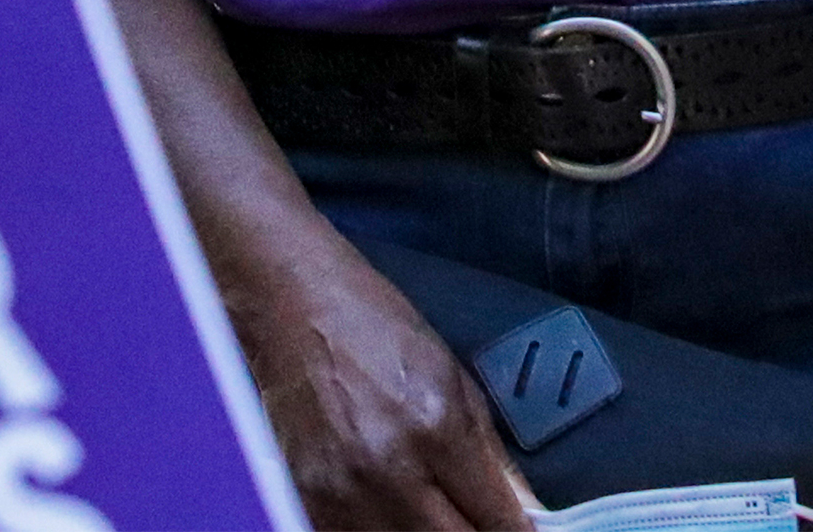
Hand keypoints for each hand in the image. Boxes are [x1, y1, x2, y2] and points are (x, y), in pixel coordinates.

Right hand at [237, 239, 532, 531]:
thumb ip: (490, 454)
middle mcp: (388, 468)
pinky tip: (395, 513)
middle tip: (477, 521)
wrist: (290, 304)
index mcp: (435, 428)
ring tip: (435, 514)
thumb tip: (522, 509)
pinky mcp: (308, 500)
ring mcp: (343, 492)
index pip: (496, 521)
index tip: (517, 530)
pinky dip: (385, 531)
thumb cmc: (371, 325)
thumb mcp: (452, 377)